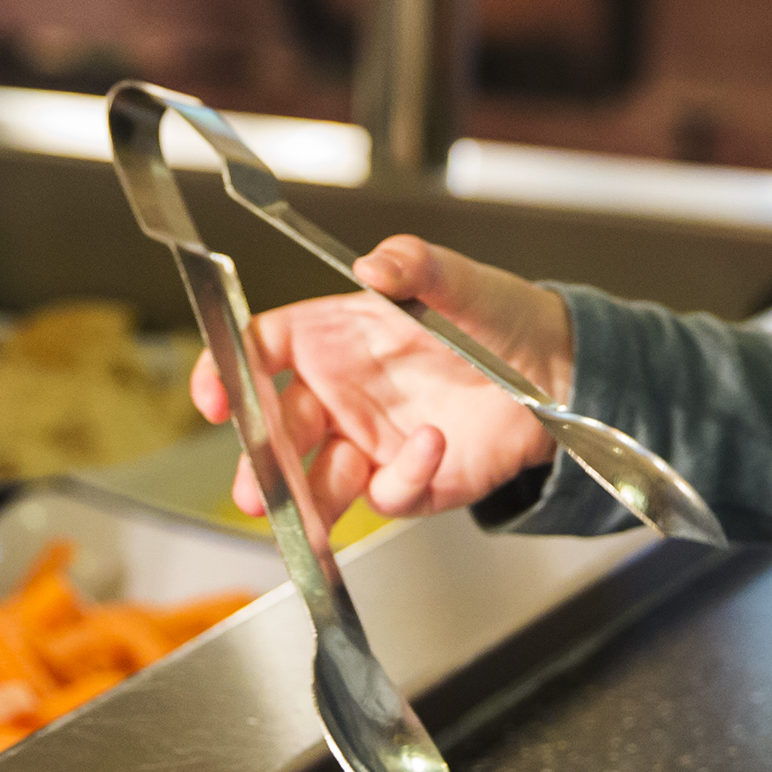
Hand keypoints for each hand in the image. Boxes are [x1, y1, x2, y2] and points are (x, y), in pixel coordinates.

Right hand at [189, 238, 574, 523]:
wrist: (558, 371)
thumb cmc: (497, 318)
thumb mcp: (461, 282)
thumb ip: (417, 266)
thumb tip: (375, 265)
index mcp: (335, 337)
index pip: (260, 350)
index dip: (226, 371)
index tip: (212, 398)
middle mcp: (342, 394)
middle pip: (276, 428)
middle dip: (257, 462)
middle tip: (251, 487)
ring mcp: (371, 441)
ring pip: (316, 481)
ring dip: (306, 499)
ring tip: (311, 506)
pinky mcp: (410, 481)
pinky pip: (388, 493)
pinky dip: (402, 478)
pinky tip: (431, 446)